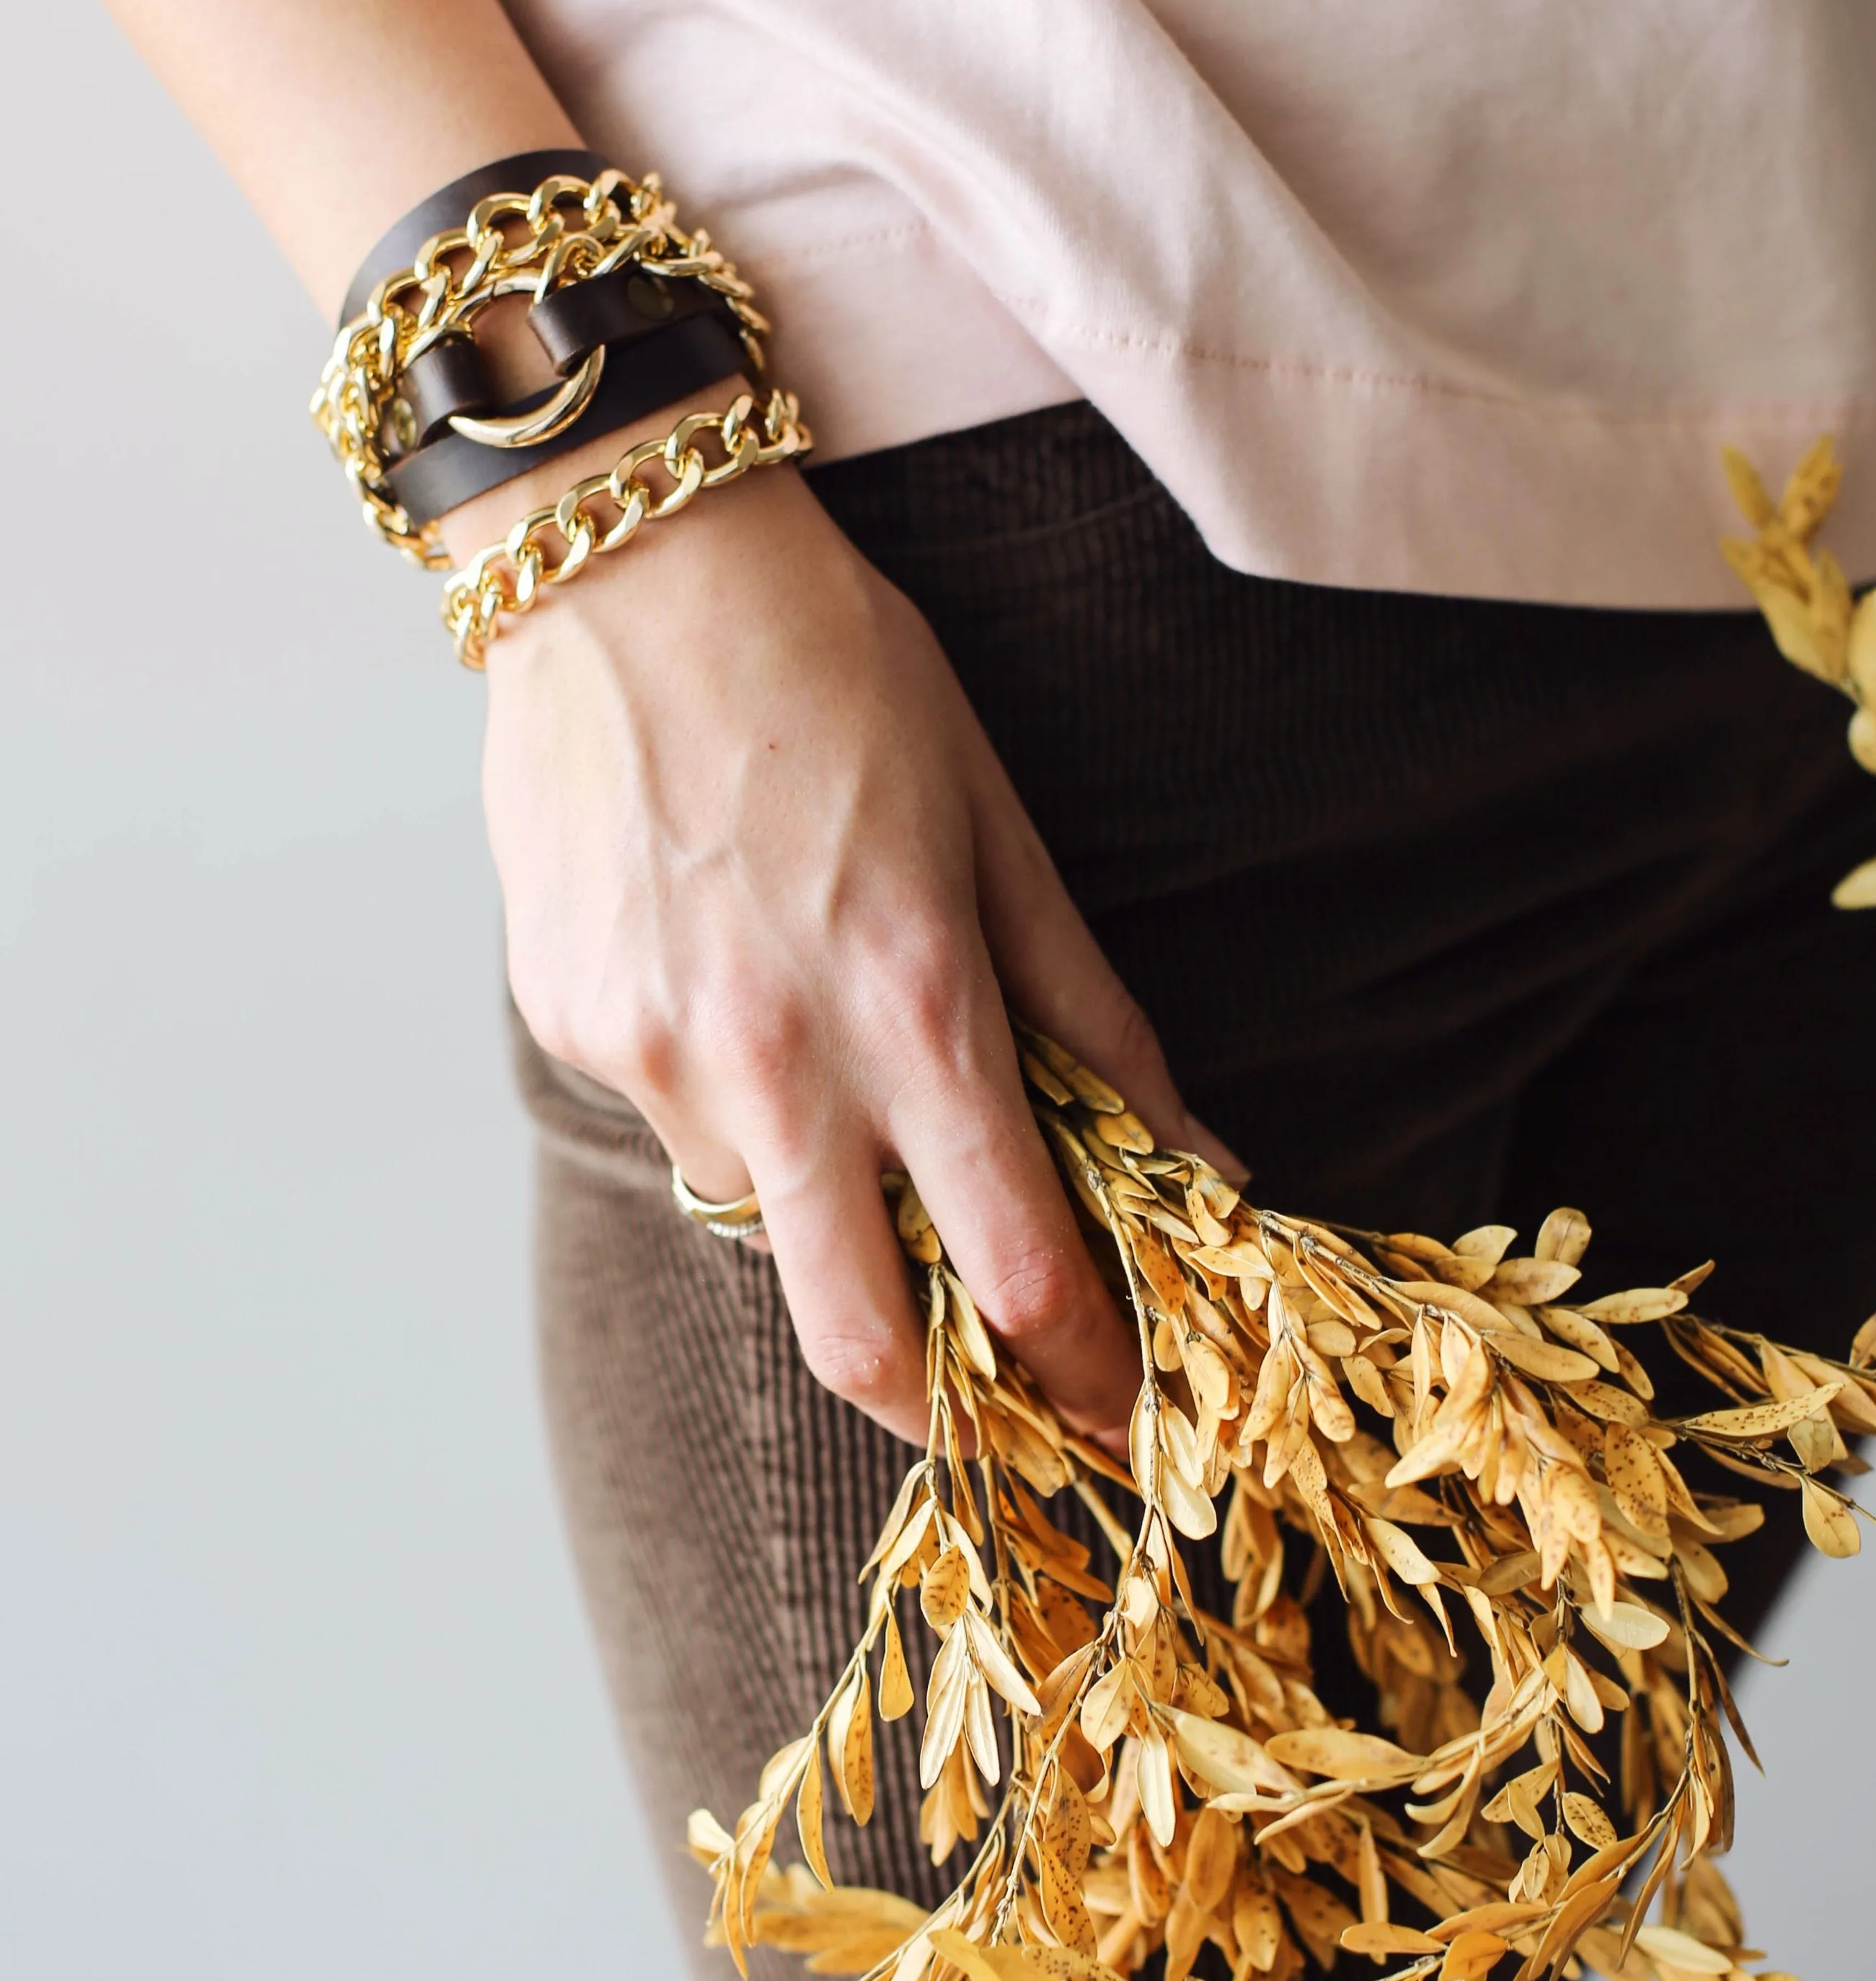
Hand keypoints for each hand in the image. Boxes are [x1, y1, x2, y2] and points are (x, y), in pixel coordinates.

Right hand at [467, 397, 1240, 1444]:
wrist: (631, 562)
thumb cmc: (841, 674)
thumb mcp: (999, 833)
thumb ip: (1096, 1020)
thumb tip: (1202, 1162)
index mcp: (912, 1008)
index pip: (1016, 1271)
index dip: (1083, 1375)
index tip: (1118, 1417)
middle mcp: (774, 1062)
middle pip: (859, 1341)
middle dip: (940, 1411)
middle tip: (993, 1405)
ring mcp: (654, 1054)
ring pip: (760, 1211)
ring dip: (823, 1188)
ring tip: (827, 1040)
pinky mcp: (569, 1027)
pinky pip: (674, 1119)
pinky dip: (731, 1094)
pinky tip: (734, 970)